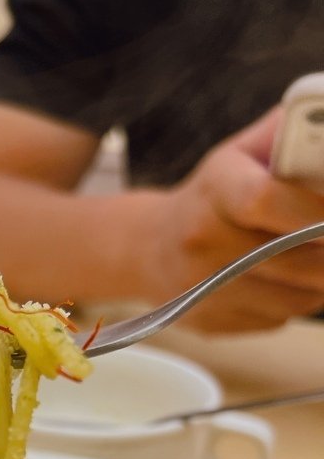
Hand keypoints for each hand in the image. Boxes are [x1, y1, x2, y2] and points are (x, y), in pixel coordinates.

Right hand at [148, 108, 323, 331]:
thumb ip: (285, 136)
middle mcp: (203, 244)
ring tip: (312, 257)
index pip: (267, 199)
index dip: (317, 210)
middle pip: (296, 259)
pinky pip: (278, 317)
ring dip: (319, 280)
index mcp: (214, 191)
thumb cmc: (210, 198)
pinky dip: (295, 301)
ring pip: (296, 297)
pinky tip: (283, 281)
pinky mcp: (212, 322)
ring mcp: (205, 290)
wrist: (152, 249)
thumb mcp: (239, 154)